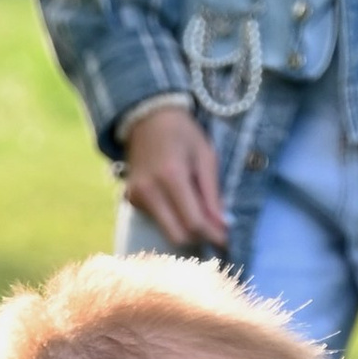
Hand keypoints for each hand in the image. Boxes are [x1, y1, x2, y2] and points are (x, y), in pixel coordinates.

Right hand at [120, 101, 227, 250]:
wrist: (147, 119)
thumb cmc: (183, 133)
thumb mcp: (205, 156)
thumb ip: (213, 193)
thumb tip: (223, 226)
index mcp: (171, 176)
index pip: (194, 222)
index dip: (213, 235)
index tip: (227, 239)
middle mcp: (149, 191)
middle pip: (177, 236)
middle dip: (199, 238)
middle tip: (215, 231)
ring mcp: (136, 197)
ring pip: (166, 231)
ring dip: (186, 229)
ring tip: (200, 212)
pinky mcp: (130, 200)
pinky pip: (157, 220)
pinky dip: (173, 219)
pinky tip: (180, 202)